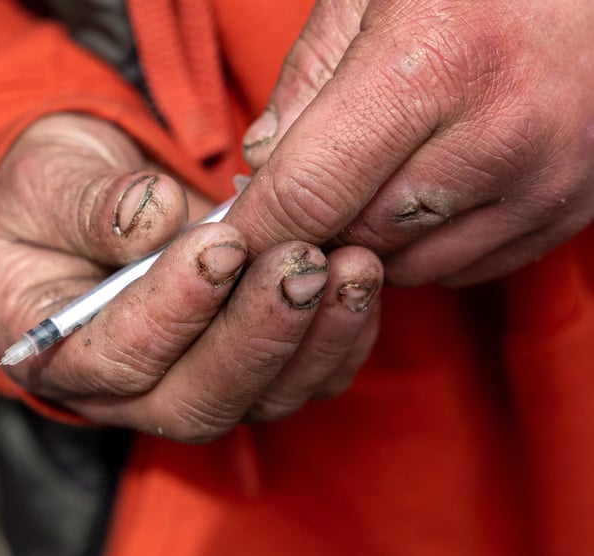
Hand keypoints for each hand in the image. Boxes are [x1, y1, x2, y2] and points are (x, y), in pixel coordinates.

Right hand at [0, 114, 382, 440]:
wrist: (82, 203)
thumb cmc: (51, 195)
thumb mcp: (45, 183)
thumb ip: (87, 205)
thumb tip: (154, 215)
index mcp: (60, 355)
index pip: (117, 358)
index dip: (172, 309)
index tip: (220, 243)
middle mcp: (128, 392)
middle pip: (199, 399)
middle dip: (258, 334)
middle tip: (302, 262)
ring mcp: (194, 386)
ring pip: (260, 399)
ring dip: (313, 338)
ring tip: (351, 266)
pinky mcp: (248, 371)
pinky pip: (303, 379)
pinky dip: (341, 339)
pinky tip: (361, 283)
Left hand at [236, 0, 593, 285]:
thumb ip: (306, 79)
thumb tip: (260, 166)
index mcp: (434, 62)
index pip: (310, 190)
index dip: (255, 228)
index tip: (225, 243)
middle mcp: (499, 133)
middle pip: (357, 236)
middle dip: (314, 226)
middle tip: (305, 188)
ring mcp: (546, 179)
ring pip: (409, 264)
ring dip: (372, 237)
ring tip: (377, 173)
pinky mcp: (574, 207)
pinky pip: (465, 265)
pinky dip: (428, 244)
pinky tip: (430, 187)